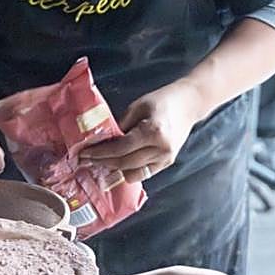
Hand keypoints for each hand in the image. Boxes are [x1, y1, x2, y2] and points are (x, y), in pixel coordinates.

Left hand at [78, 79, 203, 182]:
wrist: (189, 104)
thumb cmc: (163, 100)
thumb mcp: (137, 106)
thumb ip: (120, 125)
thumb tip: (103, 140)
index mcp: (153, 132)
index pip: (120, 149)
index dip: (100, 153)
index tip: (85, 153)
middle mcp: (161, 149)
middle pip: (125, 163)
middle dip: (104, 162)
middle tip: (88, 159)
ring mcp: (166, 159)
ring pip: (134, 173)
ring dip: (115, 169)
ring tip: (101, 162)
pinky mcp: (167, 163)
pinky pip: (144, 173)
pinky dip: (129, 170)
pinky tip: (118, 164)